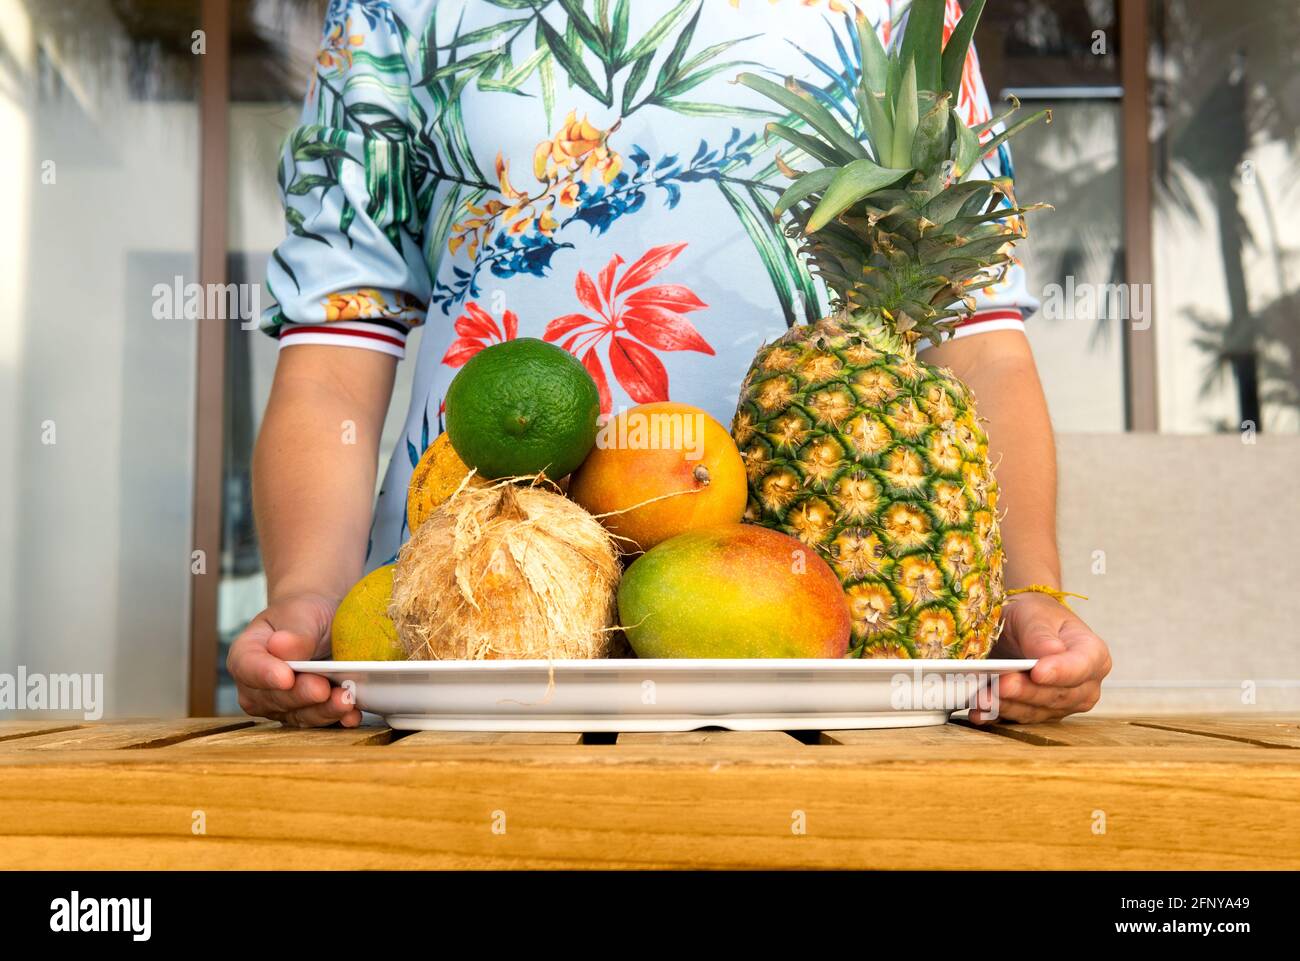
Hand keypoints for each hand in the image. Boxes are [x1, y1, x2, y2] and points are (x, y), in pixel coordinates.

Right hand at [227, 591, 361, 727]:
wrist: (328, 623)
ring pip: (298, 715)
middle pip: (274, 698)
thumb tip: (280, 646)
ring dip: (323, 711)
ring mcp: (283, 705)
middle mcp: (259, 686)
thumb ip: (295, 633)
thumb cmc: (306, 614)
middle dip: (301, 695)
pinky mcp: (309, 714)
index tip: (286, 677)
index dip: (265, 675)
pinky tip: (352, 715)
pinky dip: (339, 719)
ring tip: (345, 700)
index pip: (247, 667)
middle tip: (322, 688)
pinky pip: (321, 723)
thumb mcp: (302, 614)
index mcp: (247, 654)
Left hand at [970, 592, 1111, 723]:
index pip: (1081, 667)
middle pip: (1057, 695)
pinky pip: (1015, 719)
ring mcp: (1061, 704)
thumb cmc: (1036, 617)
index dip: (1060, 672)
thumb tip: (1050, 653)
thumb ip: (1040, 634)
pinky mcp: (1036, 714)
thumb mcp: (1035, 615)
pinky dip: (995, 717)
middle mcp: (1084, 686)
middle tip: (1001, 684)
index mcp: (1093, 655)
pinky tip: (978, 713)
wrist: (1023, 627)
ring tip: (982, 698)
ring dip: (1006, 706)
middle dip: (1026, 692)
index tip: (1038, 672)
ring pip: (1035, 711)